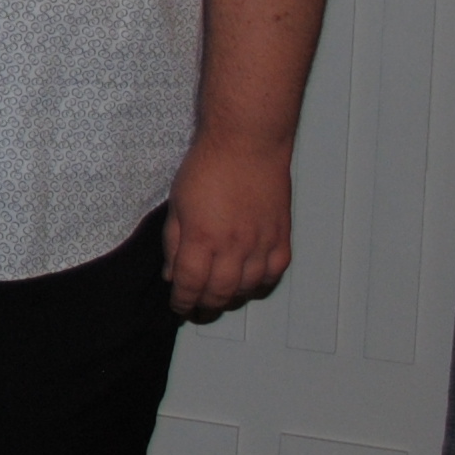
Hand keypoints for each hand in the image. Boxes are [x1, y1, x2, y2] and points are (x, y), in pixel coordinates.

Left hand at [164, 130, 296, 321]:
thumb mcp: (177, 205)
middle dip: (205, 307)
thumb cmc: (208, 168)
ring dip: (232, 299)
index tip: (178, 306)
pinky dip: (260, 285)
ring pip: (248, 289)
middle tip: (197, 310)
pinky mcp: (282, 237)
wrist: (247, 144)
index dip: (183, 302)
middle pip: (220, 294)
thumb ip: (174, 244)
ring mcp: (262, 244)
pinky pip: (273, 275)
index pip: (191, 286)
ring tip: (219, 299)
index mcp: (202, 238)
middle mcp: (234, 247)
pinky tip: (249, 284)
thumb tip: (173, 274)